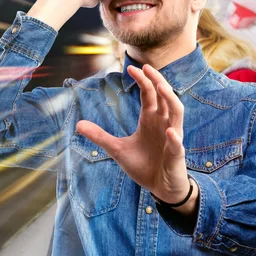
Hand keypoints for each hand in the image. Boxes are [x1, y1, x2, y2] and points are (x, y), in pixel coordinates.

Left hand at [77, 64, 191, 204]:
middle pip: (164, 96)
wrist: (160, 188)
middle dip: (156, 80)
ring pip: (177, 112)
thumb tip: (78, 125)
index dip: (143, 80)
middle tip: (145, 67)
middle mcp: (164, 123)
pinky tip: (168, 131)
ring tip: (160, 87)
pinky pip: (177, 143)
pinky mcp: (177, 154)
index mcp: (151, 119)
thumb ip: (100, 136)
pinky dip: (174, 137)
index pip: (149, 94)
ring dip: (171, 99)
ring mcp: (172, 137)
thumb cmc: (143, 165)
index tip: (131, 68)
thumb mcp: (117, 149)